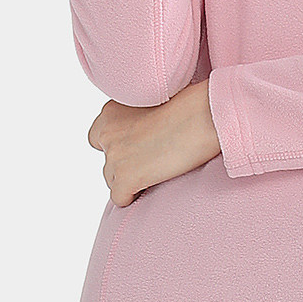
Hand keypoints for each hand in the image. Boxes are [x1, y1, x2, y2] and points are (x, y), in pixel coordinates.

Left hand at [87, 78, 220, 206]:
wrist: (204, 115)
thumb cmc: (191, 104)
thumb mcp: (155, 102)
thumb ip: (139, 117)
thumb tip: (141, 135)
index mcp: (112, 110)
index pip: (98, 136)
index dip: (119, 144)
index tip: (139, 146)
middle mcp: (107, 133)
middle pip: (107, 162)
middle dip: (126, 164)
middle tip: (152, 159)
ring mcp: (114, 157)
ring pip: (112, 181)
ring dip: (132, 180)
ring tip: (158, 170)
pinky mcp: (125, 178)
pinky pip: (120, 199)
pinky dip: (134, 196)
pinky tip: (155, 184)